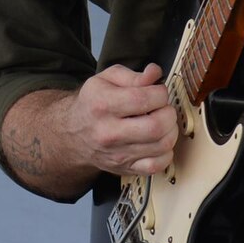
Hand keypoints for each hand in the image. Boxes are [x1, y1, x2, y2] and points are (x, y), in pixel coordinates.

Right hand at [56, 63, 177, 177]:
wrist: (72, 133)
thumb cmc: (93, 104)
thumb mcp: (105, 80)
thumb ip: (133, 75)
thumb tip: (154, 74)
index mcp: (102, 105)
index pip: (143, 99)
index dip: (160, 93)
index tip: (159, 92)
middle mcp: (108, 132)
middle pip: (156, 126)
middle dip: (168, 113)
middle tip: (163, 108)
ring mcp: (117, 154)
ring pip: (161, 146)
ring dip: (170, 131)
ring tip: (163, 122)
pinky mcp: (125, 168)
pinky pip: (156, 166)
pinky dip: (166, 153)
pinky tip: (159, 141)